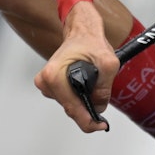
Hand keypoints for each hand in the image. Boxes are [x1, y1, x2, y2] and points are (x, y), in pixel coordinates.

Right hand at [33, 1, 119, 131]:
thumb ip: (105, 88)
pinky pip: (67, 98)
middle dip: (88, 107)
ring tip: (93, 84)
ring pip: (70, 104)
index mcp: (54, 75)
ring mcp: (46, 83)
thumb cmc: (89, 41)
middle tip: (101, 98)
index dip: (88, 122)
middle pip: (71, 108)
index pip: (72, 109)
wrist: (81, 30)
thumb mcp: (108, 63)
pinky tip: (84, 84)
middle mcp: (46, 80)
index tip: (100, 124)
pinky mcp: (50, 84)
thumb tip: (99, 106)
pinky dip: (78, 95)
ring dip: (83, 100)